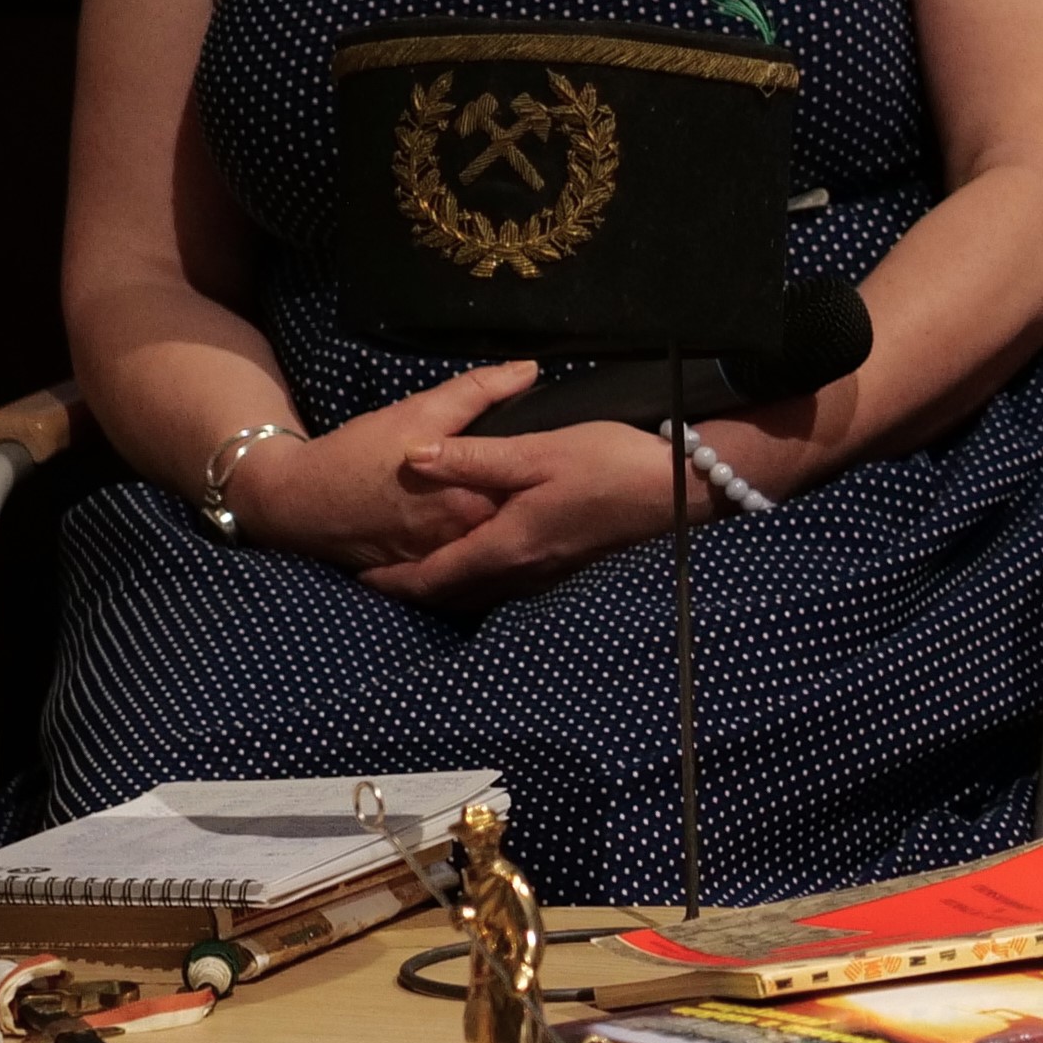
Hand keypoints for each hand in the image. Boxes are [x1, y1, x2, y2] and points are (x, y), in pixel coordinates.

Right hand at [222, 358, 542, 572]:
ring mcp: (443, 564)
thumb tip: (530, 369)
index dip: (552, 477)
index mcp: (469, 499)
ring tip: (540, 519)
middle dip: (538, 511)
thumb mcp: (419, 411)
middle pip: (517, 526)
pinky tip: (505, 546)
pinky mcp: (423, 576)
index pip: (531, 491)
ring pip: (496, 556)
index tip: (575, 464)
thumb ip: (478, 391)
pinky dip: (487, 564)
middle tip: (562, 492)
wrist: (296, 502)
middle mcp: (461, 540)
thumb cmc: (358, 453)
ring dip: (518, 540)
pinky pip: (468, 576)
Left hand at [362, 401, 696, 605]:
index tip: (361, 577)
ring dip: (446, 584)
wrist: (681, 487)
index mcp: (507, 544)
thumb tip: (414, 455)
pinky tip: (478, 557)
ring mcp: (549, 571)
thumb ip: (474, 456)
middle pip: (454, 592)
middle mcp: (523, 570)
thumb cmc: (610, 463)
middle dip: (413, 588)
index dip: (394, 580)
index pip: (434, 577)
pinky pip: (506, 582)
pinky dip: (477, 577)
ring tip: (418, 569)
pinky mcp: (568, 563)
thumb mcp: (538, 450)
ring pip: (481, 590)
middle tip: (378, 577)